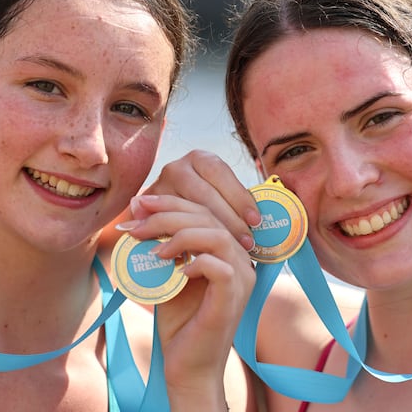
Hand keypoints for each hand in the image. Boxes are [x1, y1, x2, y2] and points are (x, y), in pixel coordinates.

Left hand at [119, 191, 255, 396]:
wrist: (188, 369)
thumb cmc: (179, 325)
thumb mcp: (166, 275)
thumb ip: (159, 242)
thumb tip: (138, 206)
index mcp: (228, 253)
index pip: (207, 210)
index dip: (173, 202)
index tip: (140, 205)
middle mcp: (241, 263)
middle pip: (211, 217)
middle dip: (169, 213)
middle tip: (137, 223)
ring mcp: (241, 281)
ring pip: (217, 235)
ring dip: (179, 233)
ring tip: (154, 248)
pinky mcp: (232, 300)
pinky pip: (220, 267)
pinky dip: (194, 261)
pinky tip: (173, 270)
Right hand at [144, 150, 260, 251]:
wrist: (163, 219)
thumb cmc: (202, 209)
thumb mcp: (219, 197)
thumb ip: (236, 203)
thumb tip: (266, 220)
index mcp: (200, 159)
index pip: (221, 173)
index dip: (239, 196)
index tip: (256, 221)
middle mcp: (177, 167)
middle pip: (205, 193)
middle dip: (229, 219)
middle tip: (247, 242)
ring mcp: (159, 186)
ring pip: (187, 209)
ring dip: (210, 231)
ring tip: (228, 249)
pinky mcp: (146, 208)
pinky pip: (169, 223)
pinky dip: (187, 238)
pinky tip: (203, 252)